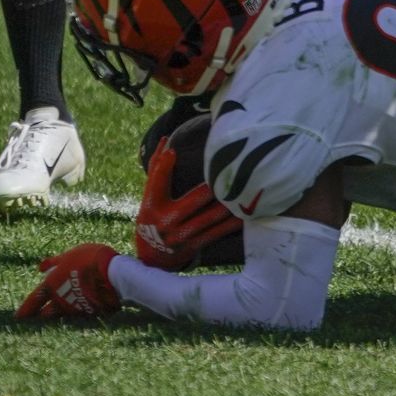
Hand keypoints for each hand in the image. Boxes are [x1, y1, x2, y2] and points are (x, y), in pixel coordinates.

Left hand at [16, 243, 119, 319]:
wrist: (113, 273)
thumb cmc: (89, 259)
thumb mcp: (69, 255)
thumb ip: (55, 263)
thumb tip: (41, 267)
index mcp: (51, 285)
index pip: (33, 300)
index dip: (25, 308)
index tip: (18, 317)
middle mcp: (60, 300)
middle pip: (47, 312)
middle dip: (43, 314)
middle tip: (39, 317)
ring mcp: (75, 308)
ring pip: (64, 315)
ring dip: (61, 315)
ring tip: (62, 314)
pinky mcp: (91, 312)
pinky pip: (81, 313)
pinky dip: (79, 311)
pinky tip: (83, 308)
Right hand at [135, 135, 241, 270]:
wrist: (152, 257)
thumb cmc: (153, 216)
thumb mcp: (150, 196)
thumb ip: (157, 169)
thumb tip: (166, 139)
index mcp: (152, 204)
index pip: (156, 183)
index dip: (163, 167)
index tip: (174, 151)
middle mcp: (166, 221)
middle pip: (191, 201)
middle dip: (209, 190)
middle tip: (228, 173)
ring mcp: (181, 235)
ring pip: (209, 218)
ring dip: (227, 206)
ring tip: (244, 191)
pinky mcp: (194, 246)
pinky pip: (217, 233)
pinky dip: (232, 224)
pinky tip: (246, 214)